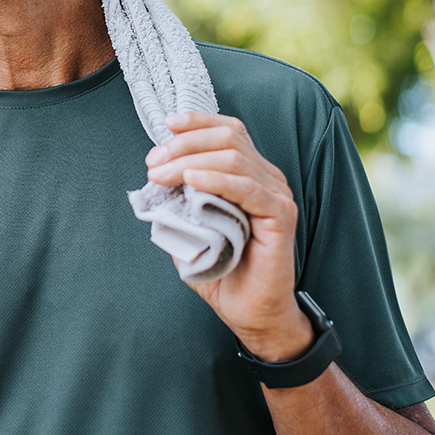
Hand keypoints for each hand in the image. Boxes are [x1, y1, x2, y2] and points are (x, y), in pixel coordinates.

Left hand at [145, 112, 312, 360]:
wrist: (250, 312)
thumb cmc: (222, 270)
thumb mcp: (191, 227)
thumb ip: (178, 200)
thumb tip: (155, 176)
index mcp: (249, 174)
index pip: (228, 131)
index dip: (197, 122)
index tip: (166, 125)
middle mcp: (267, 178)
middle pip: (228, 138)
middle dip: (184, 143)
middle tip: (154, 162)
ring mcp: (276, 195)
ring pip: (234, 158)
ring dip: (190, 160)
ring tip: (162, 174)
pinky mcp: (281, 216)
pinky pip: (248, 188)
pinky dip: (217, 179)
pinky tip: (192, 180)